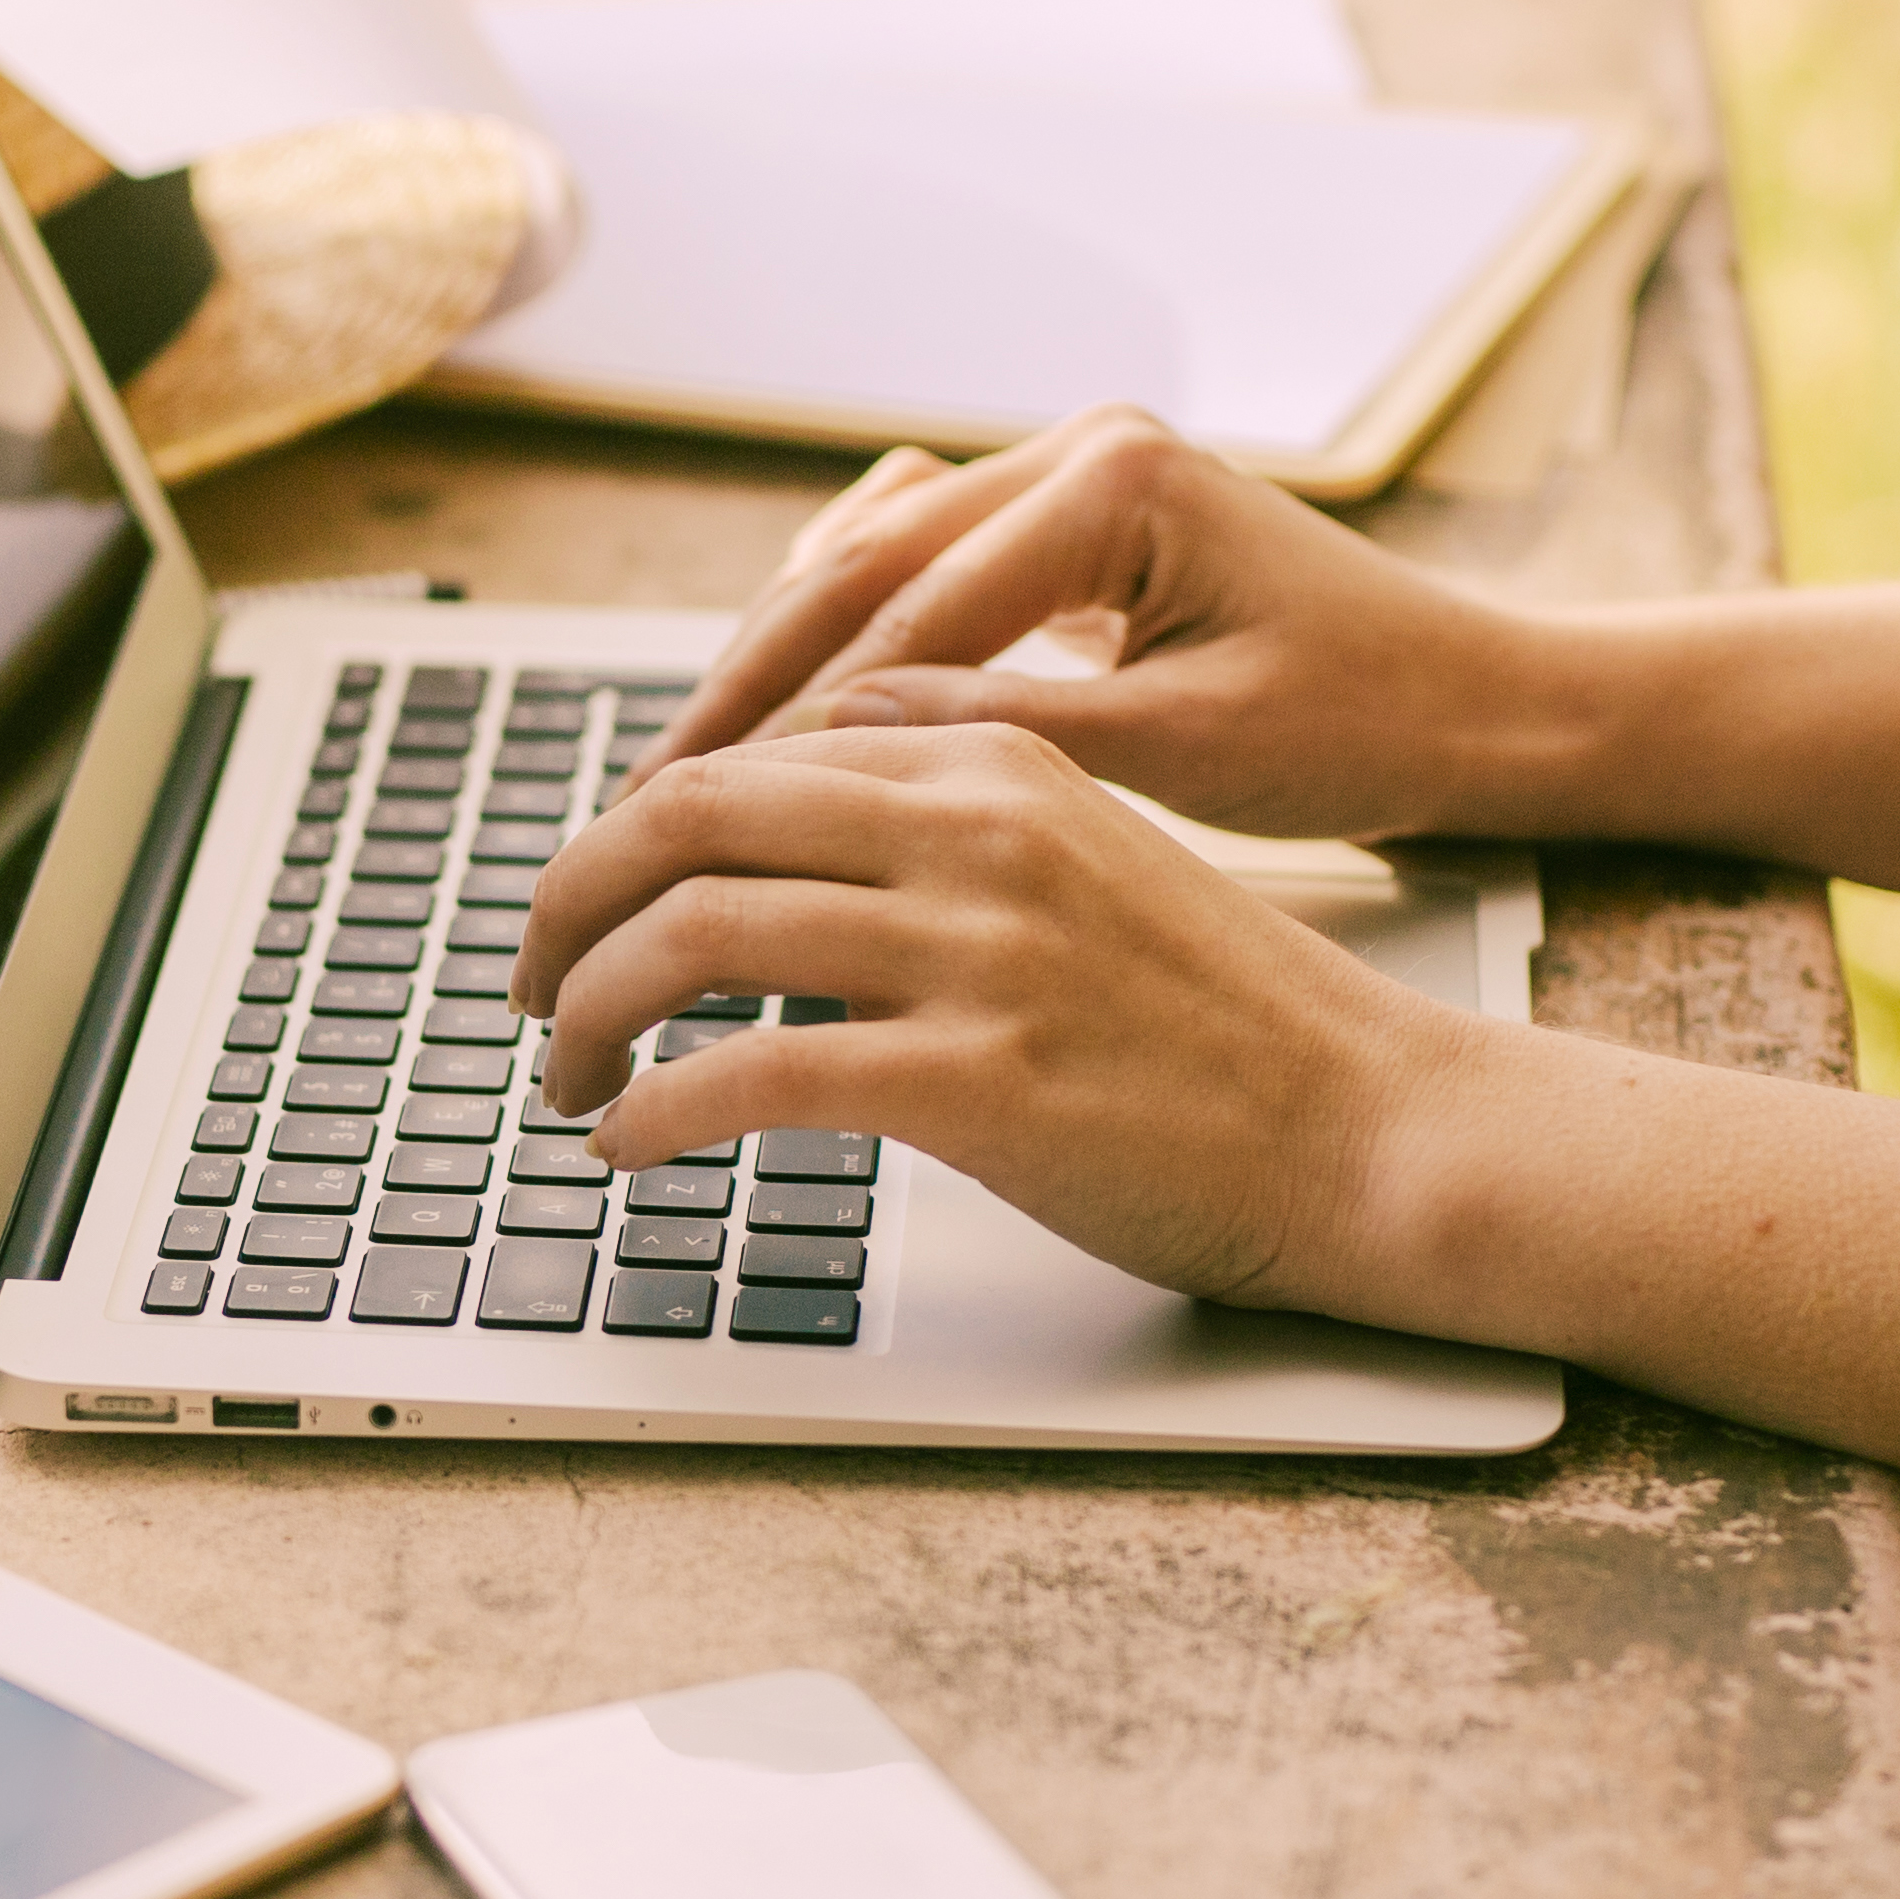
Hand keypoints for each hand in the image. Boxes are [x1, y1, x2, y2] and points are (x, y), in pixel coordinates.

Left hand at [510, 723, 1487, 1310]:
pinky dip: (654, 1107)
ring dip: (588, 1010)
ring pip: (692, 935)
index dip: (635, 829)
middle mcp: (976, 828)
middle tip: (525, 979)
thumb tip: (781, 875)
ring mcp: (977, 950)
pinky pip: (746, 1073)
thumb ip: (942, 842)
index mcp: (998, 756)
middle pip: (687, 817)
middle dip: (568, 899)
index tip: (590, 902)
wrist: (1374, 1126)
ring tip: (562, 1073)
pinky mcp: (978, 1078)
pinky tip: (630, 1143)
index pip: (755, 754)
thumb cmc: (1225, 1025)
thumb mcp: (1082, 868)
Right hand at [629, 411, 1584, 842]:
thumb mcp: (1191, 749)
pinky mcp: (1062, 528)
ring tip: (681, 774)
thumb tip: (836, 737)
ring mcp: (1064, 477)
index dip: (787, 716)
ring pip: (865, 563)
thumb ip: (1013, 731)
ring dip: (773, 666)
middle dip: (746, 686)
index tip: (694, 810)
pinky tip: (769, 725)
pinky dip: (837, 642)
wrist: (1476, 702)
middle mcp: (1077, 451)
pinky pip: (911, 571)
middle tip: (644, 795)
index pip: (903, 607)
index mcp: (1114, 481)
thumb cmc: (1366, 728)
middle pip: (856, 565)